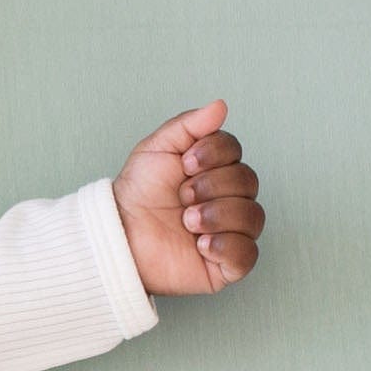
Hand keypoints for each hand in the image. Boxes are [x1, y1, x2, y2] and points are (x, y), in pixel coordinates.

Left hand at [114, 101, 262, 294]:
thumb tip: (219, 105)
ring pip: (253, 217)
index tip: (185, 164)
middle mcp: (228, 199)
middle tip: (181, 197)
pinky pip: (248, 254)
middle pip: (248, 182)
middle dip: (211, 186)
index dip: (214, 155)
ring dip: (217, 215)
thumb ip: (189, 125)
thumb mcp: (157, 149)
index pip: (236, 153)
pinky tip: (201, 245)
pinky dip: (226, 245)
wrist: (116, 234)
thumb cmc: (137, 194)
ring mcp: (229, 232)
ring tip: (186, 222)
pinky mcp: (225, 265)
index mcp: (215, 171)